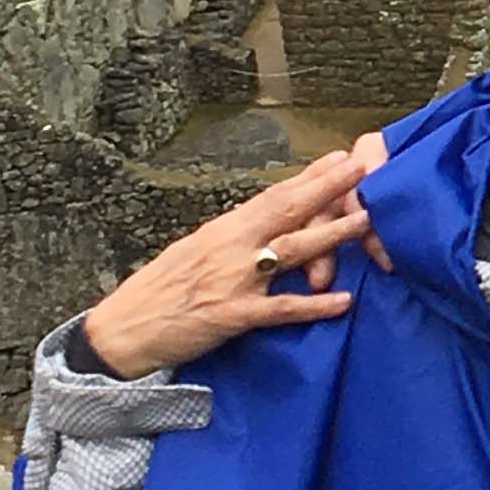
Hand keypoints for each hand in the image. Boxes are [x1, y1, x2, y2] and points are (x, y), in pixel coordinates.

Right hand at [83, 147, 379, 377]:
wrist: (122, 331)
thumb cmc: (159, 292)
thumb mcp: (195, 252)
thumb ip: (232, 238)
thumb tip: (265, 222)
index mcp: (222, 230)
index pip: (272, 196)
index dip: (308, 177)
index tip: (339, 158)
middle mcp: (230, 248)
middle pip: (286, 211)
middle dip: (326, 188)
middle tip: (362, 168)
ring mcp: (233, 280)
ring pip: (291, 251)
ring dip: (331, 235)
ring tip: (367, 222)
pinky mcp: (232, 316)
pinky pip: (280, 309)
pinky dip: (313, 305)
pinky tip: (344, 301)